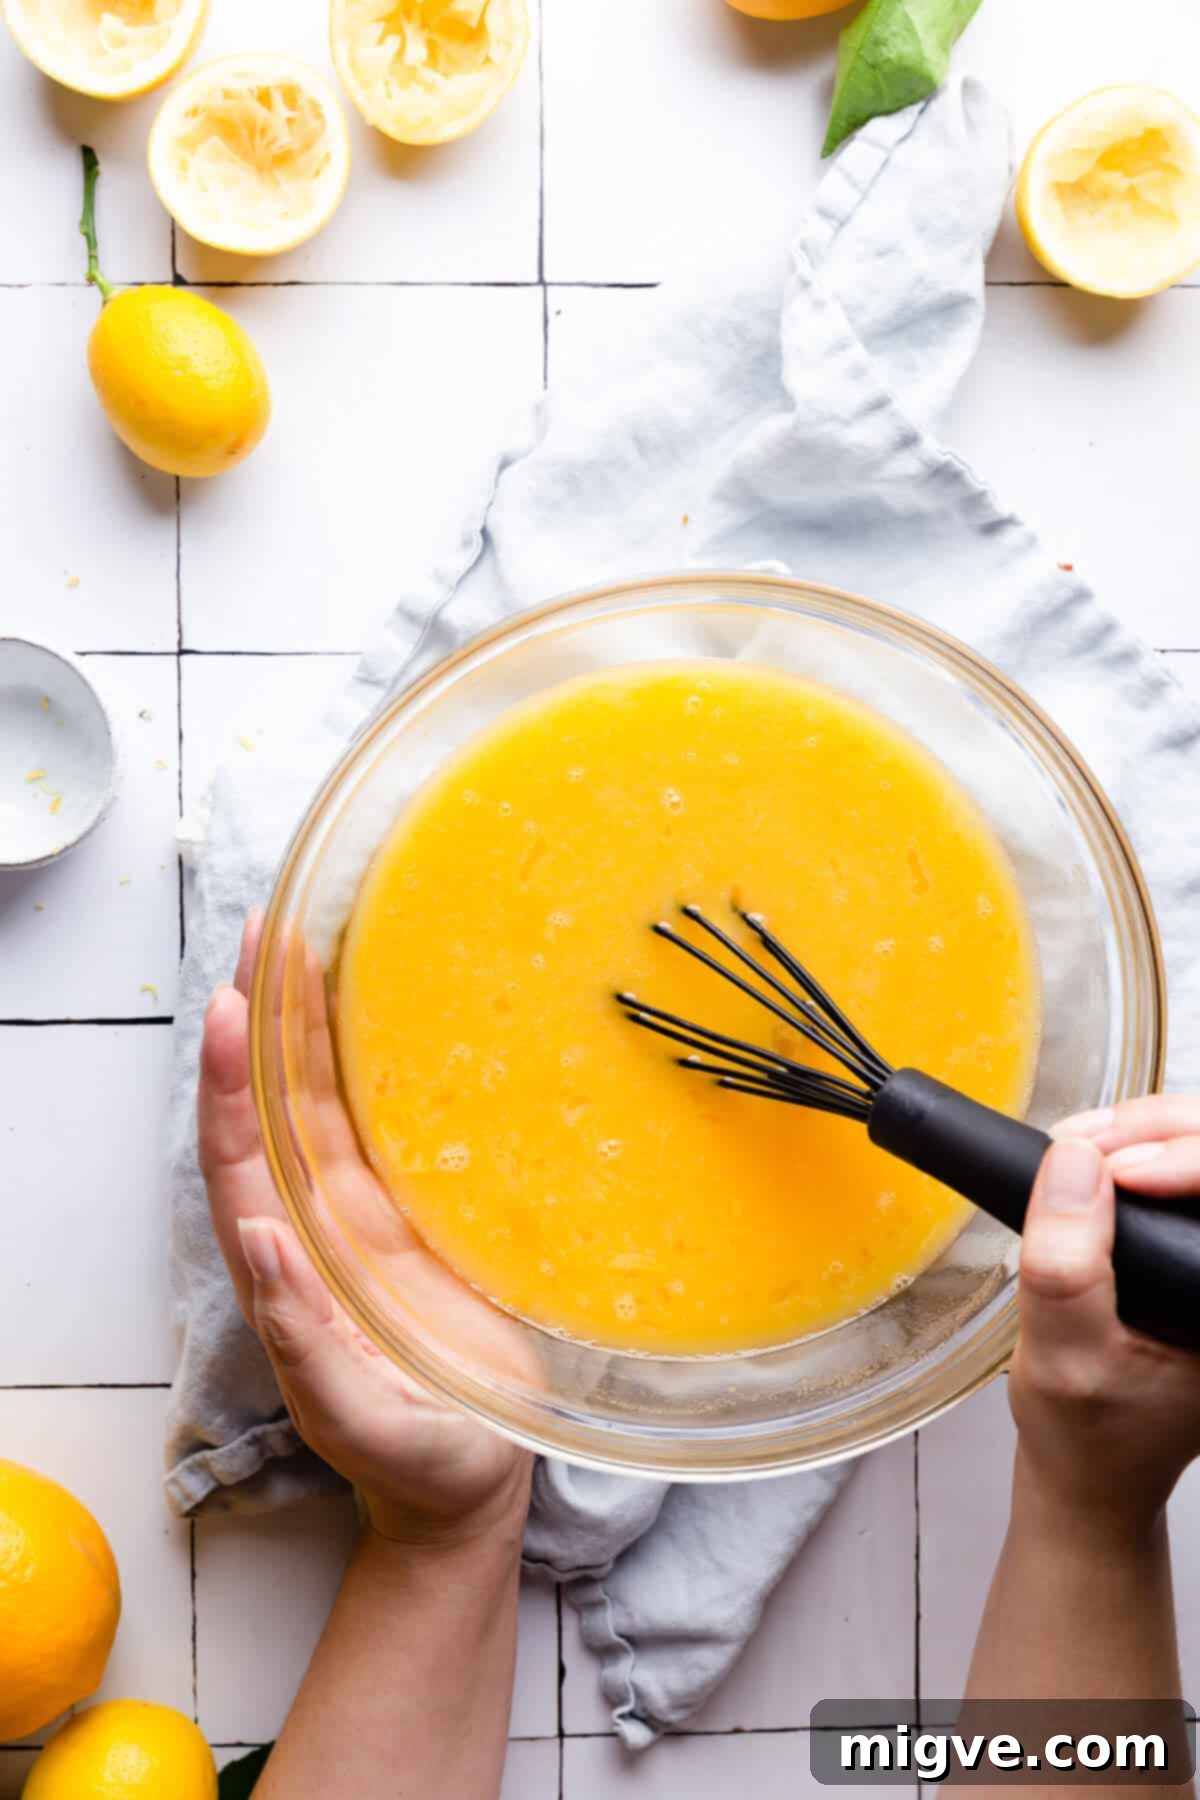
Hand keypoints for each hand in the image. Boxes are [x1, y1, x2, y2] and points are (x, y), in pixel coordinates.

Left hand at [198, 913, 532, 1548]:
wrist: (469, 1485)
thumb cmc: (415, 1463)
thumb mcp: (357, 1416)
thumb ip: (304, 1338)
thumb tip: (257, 1242)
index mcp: (291, 1269)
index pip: (244, 1160)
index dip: (230, 1084)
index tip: (227, 1006)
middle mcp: (317, 1227)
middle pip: (277, 1107)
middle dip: (264, 1019)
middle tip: (266, 930)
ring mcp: (364, 1217)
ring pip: (325, 1103)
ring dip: (310, 1025)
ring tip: (307, 942)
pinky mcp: (416, 1216)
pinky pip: (385, 1124)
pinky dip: (374, 1063)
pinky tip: (384, 1010)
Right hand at [1009, 1097, 1199, 1538]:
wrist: (1091, 1470)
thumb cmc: (1090, 1436)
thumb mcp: (1063, 1358)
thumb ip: (1067, 1266)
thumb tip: (1072, 1162)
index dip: (1183, 1157)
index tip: (1113, 1167)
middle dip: (1152, 1131)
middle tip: (1077, 1146)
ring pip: (1199, 1147)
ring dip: (1140, 1134)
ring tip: (1074, 1152)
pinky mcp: (1195, 1247)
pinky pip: (1183, 1165)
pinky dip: (1136, 1147)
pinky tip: (1094, 1162)